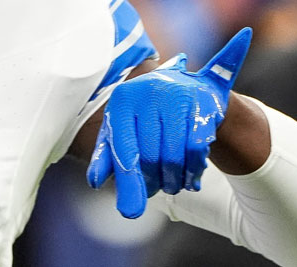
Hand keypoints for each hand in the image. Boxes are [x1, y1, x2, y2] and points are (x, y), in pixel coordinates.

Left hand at [87, 28, 251, 217]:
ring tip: (171, 186)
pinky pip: (196, 150)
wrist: (188, 84)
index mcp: (123, 99)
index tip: (130, 212)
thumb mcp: (122, 126)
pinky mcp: (202, 106)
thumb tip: (94, 181)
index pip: (123, 147)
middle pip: (150, 155)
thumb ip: (107, 153)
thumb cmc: (146, 112)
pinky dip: (193, 171)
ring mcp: (177, 98)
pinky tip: (189, 179)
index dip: (127, 182)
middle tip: (154, 190)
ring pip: (174, 156)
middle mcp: (148, 94)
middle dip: (152, 182)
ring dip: (173, 181)